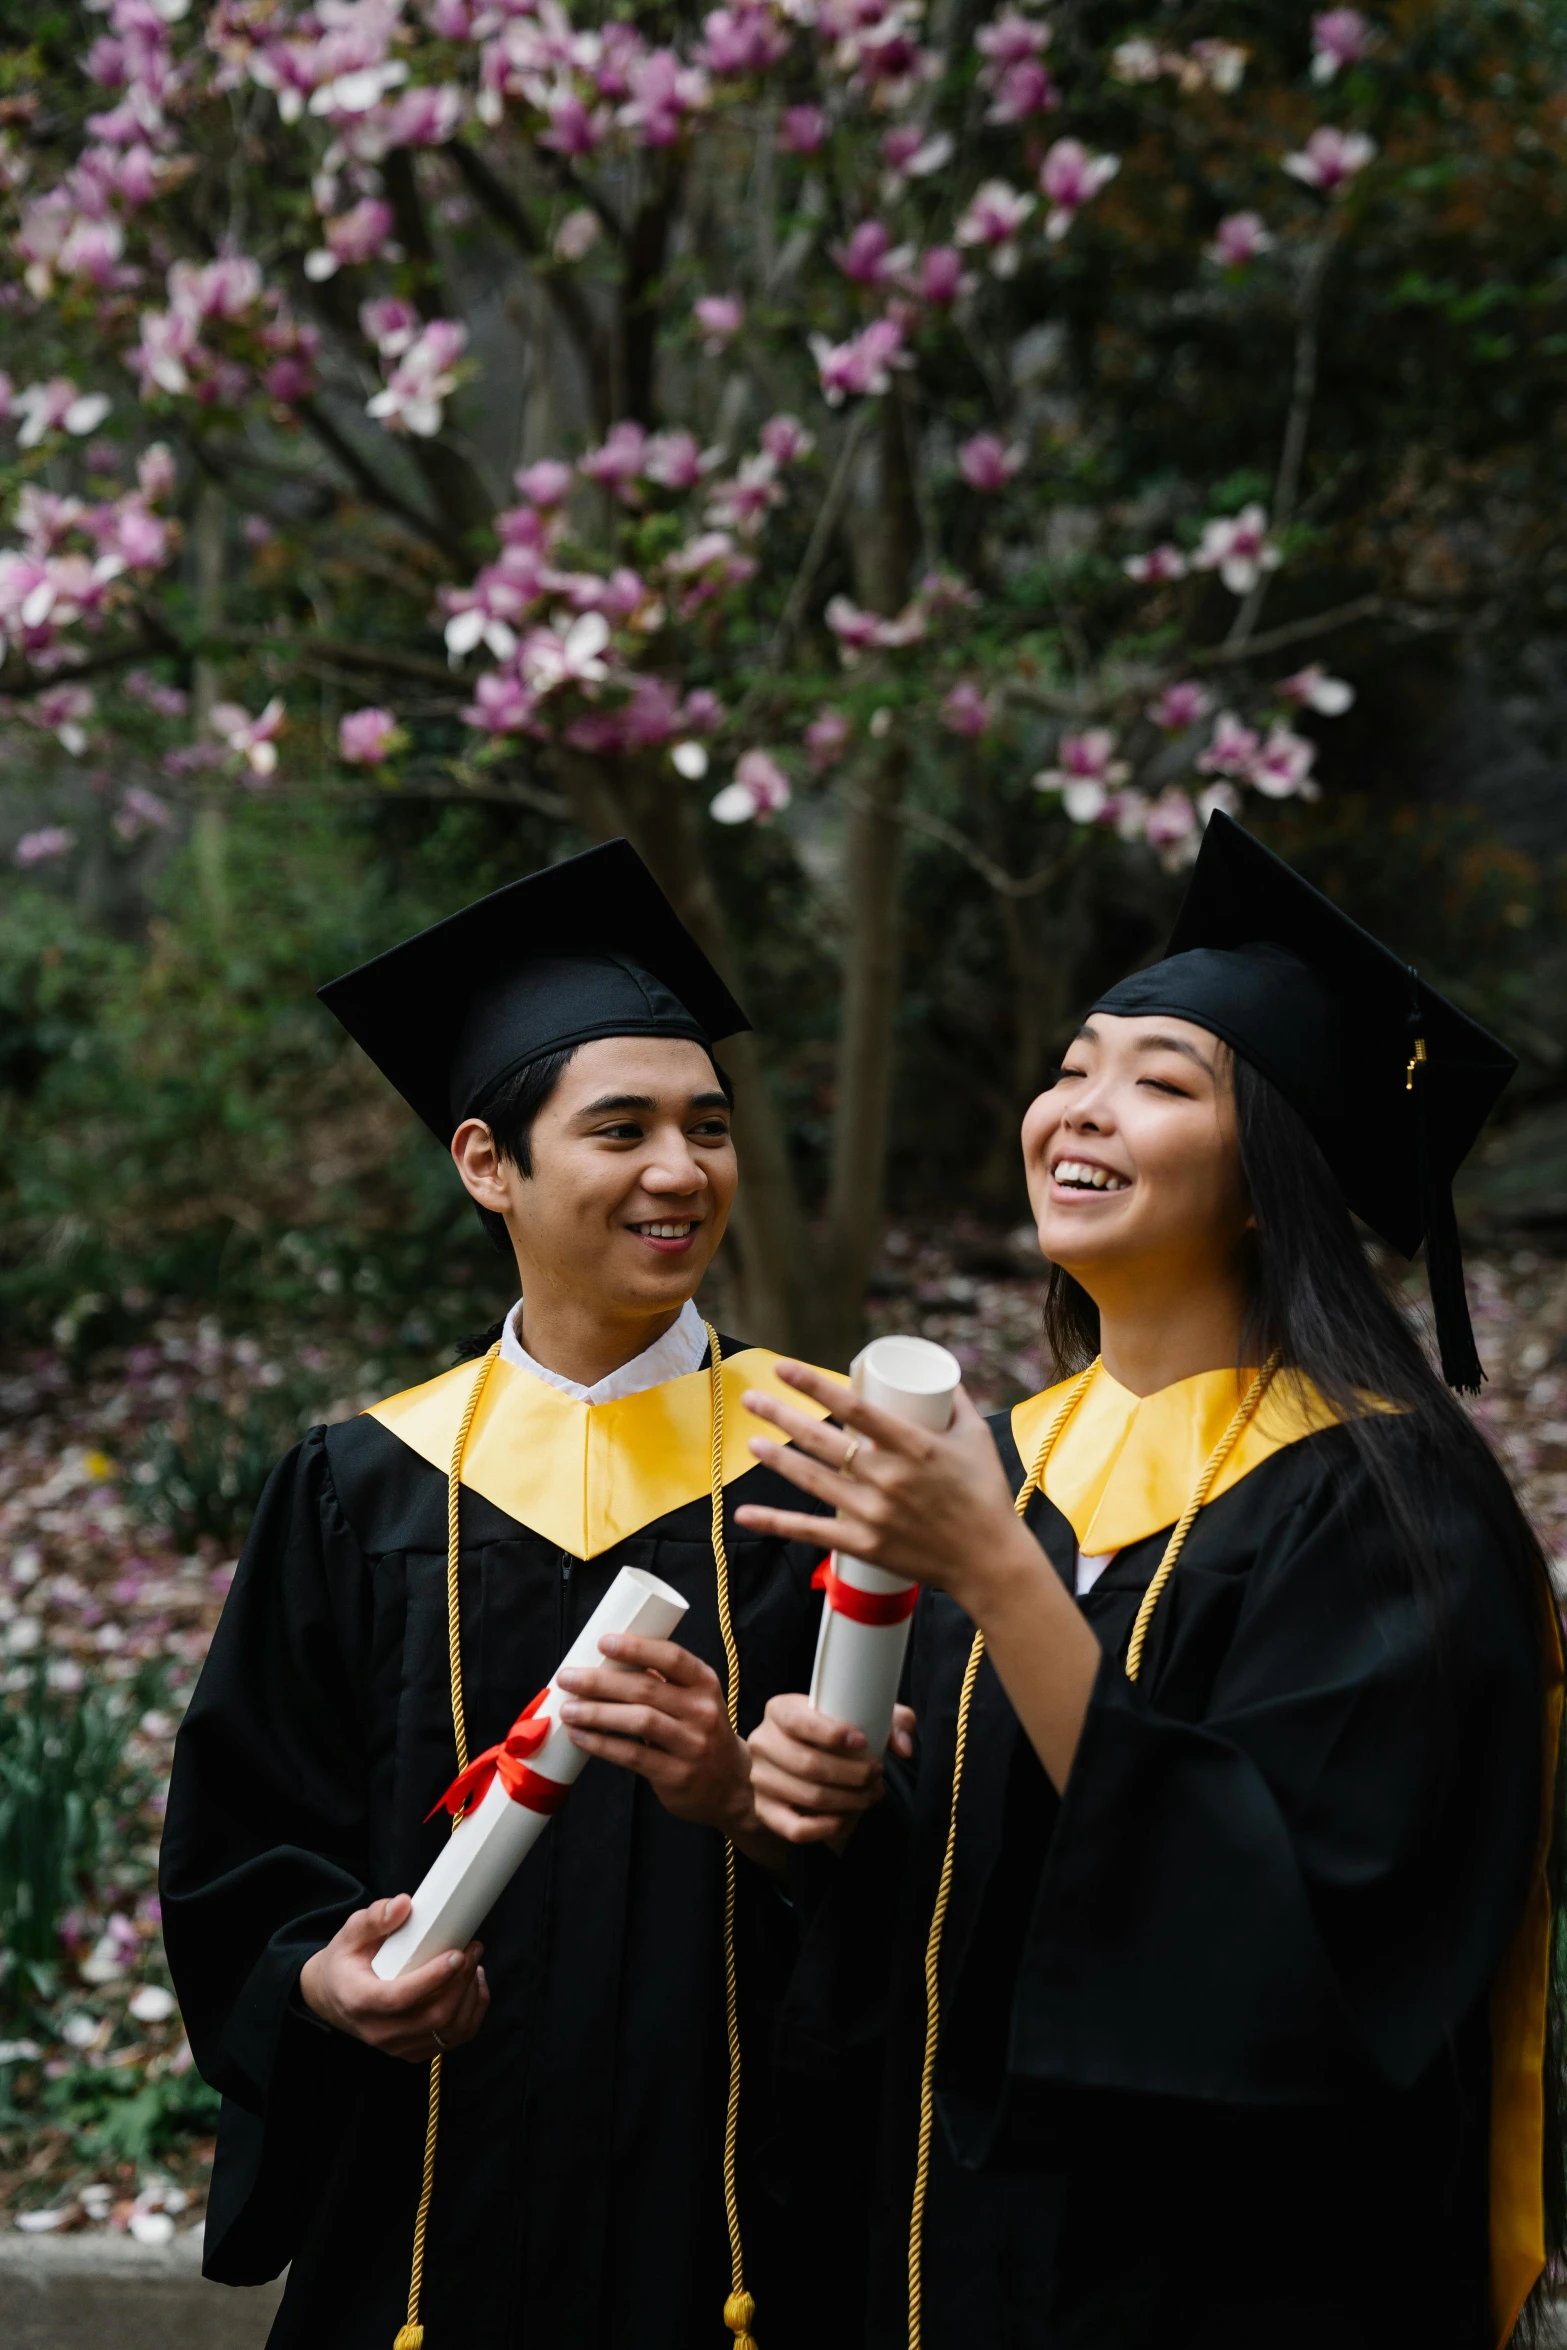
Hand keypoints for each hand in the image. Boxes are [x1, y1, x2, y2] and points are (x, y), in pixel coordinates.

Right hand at [298, 1896, 488, 2062]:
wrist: (333, 1997)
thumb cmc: (345, 1963)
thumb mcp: (350, 1934)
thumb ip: (375, 1918)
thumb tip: (403, 1904)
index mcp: (360, 2001)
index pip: (400, 1999)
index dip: (433, 1979)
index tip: (457, 1954)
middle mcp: (379, 2031)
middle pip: (432, 2017)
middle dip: (460, 1982)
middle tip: (472, 1949)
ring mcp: (398, 2046)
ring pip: (448, 2031)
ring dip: (470, 1997)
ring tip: (474, 1964)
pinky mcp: (413, 2051)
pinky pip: (453, 2039)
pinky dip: (471, 2013)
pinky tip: (472, 1986)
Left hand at [557, 1635, 754, 1837]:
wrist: (732, 1785)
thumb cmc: (702, 1732)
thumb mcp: (696, 1700)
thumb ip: (662, 1682)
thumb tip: (609, 1662)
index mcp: (705, 1683)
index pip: (672, 1658)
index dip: (637, 1648)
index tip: (603, 1642)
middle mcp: (702, 1711)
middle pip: (646, 1689)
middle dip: (601, 1681)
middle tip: (568, 1677)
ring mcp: (691, 1744)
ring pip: (639, 1721)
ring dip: (597, 1713)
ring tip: (568, 1709)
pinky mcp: (676, 1774)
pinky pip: (633, 1755)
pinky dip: (602, 1744)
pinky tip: (581, 1736)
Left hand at [733, 1362, 1041, 1611]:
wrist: (989, 1560)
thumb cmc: (986, 1496)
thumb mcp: (976, 1439)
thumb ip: (957, 1403)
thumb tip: (942, 1375)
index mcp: (914, 1446)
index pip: (854, 1408)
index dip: (815, 1385)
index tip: (785, 1368)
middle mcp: (888, 1477)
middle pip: (823, 1441)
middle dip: (782, 1416)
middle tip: (752, 1398)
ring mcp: (873, 1513)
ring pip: (814, 1480)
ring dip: (778, 1460)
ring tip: (752, 1442)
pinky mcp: (865, 1545)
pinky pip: (813, 1532)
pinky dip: (777, 1523)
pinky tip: (746, 1515)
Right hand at [748, 1696, 916, 1848]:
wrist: (798, 1757)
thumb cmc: (835, 1732)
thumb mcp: (861, 1714)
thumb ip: (893, 1720)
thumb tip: (903, 1747)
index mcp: (779, 1710)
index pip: (799, 1722)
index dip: (832, 1734)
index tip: (863, 1742)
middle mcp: (763, 1743)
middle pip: (809, 1764)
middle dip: (853, 1774)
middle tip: (877, 1774)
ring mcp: (760, 1779)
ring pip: (808, 1797)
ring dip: (849, 1800)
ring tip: (871, 1794)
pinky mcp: (765, 1811)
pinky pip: (795, 1829)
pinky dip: (826, 1827)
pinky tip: (848, 1818)